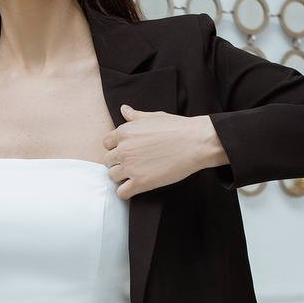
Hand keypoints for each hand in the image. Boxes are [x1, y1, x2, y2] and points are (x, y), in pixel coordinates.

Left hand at [103, 105, 227, 198]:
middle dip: (119, 163)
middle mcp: (123, 149)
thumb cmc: (178, 128)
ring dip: (122, 177)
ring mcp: (130, 167)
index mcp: (124, 132)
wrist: (196, 143)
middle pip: (108, 161)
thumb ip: (135, 116)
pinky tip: (137, 187)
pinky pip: (122, 193)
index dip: (116, 148)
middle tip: (134, 164)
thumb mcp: (153, 117)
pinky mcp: (140, 182)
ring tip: (136, 175)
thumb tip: (124, 109)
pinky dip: (127, 192)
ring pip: (113, 177)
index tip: (128, 152)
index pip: (107, 144)